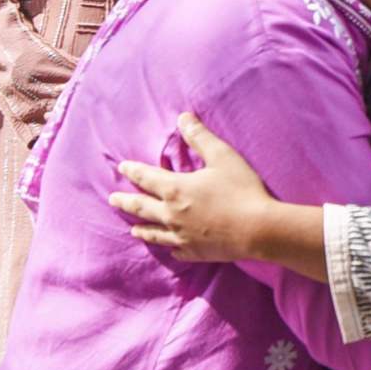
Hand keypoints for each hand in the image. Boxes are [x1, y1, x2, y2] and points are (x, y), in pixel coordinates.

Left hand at [109, 112, 273, 262]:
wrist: (258, 229)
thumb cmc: (241, 190)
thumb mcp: (223, 157)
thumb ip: (200, 137)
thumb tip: (183, 117)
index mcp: (175, 189)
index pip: (146, 178)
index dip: (133, 171)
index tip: (121, 167)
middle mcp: (171, 215)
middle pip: (141, 207)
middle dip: (125, 202)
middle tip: (112, 200)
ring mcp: (180, 236)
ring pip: (153, 233)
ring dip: (141, 229)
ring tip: (133, 229)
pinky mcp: (194, 252)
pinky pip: (175, 250)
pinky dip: (169, 247)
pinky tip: (170, 248)